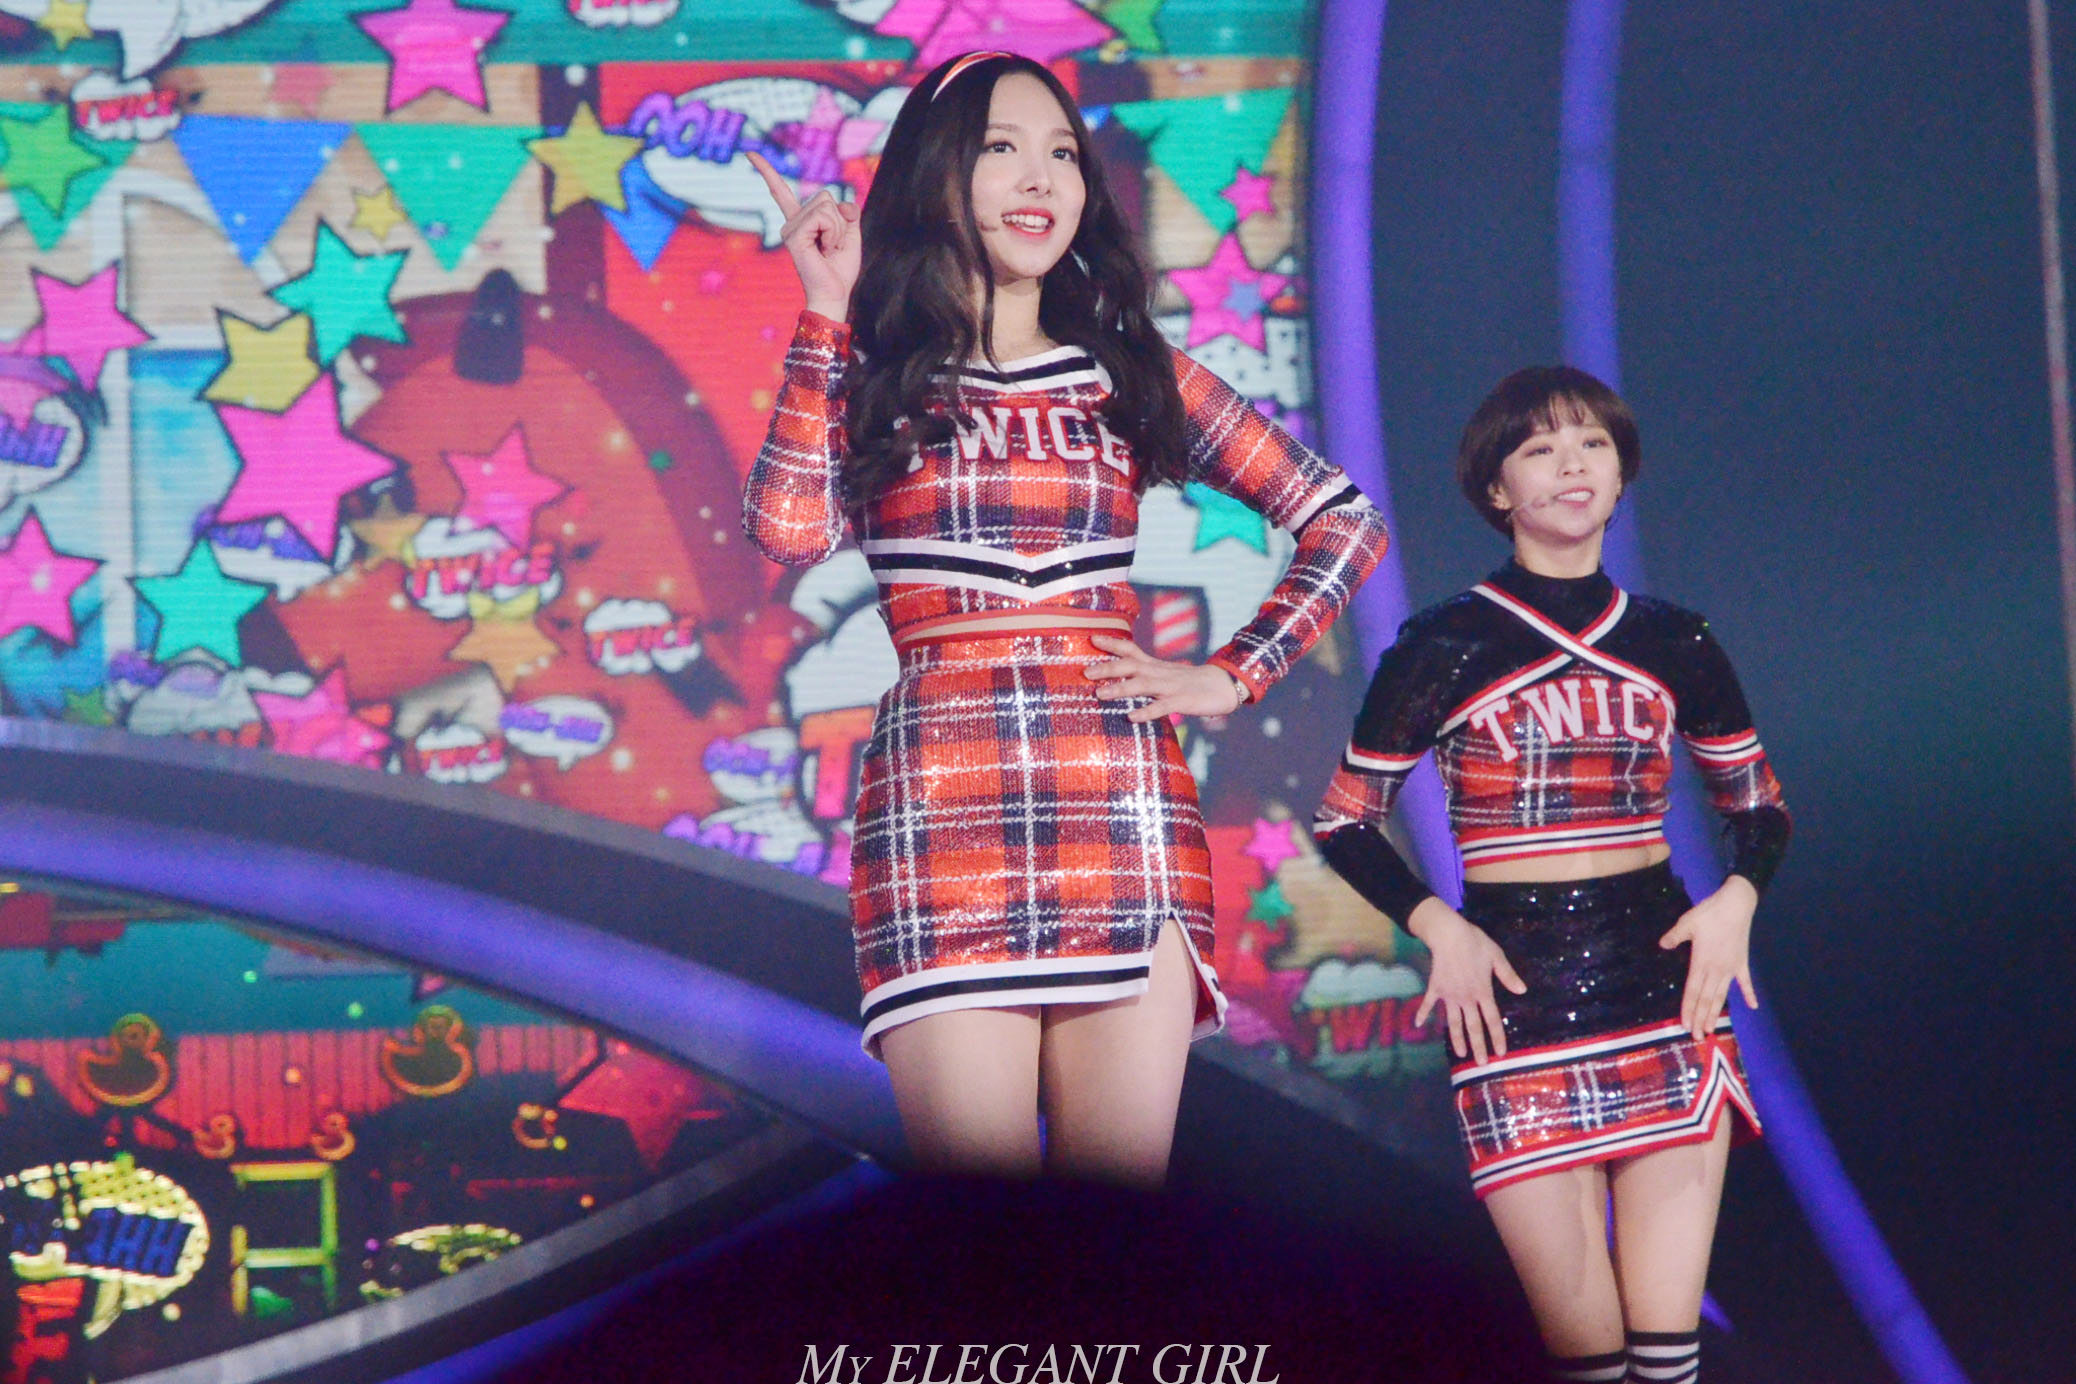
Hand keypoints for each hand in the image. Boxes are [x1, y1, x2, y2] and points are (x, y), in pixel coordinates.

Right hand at [747, 150, 860, 320]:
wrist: (834, 292)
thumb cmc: (840, 268)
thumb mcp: (851, 234)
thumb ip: (848, 213)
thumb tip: (842, 204)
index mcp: (800, 222)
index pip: (781, 193)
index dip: (767, 171)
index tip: (749, 153)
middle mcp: (791, 223)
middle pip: (825, 196)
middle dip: (839, 219)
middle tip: (832, 245)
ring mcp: (789, 229)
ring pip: (826, 206)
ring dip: (837, 228)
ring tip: (829, 248)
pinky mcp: (793, 236)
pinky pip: (822, 217)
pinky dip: (832, 232)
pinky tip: (825, 249)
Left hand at [1083, 634, 1244, 721]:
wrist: (1224, 684)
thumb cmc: (1192, 682)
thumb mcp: (1167, 674)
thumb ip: (1146, 675)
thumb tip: (1123, 678)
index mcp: (1155, 666)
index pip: (1130, 649)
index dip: (1112, 643)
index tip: (1092, 638)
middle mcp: (1159, 673)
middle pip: (1130, 666)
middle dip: (1107, 667)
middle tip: (1086, 671)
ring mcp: (1170, 687)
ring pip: (1142, 685)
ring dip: (1120, 688)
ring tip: (1100, 694)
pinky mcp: (1182, 701)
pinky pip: (1162, 707)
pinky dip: (1146, 711)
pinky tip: (1132, 717)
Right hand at [1406, 897, 1526, 1064]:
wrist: (1448, 934)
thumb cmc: (1474, 942)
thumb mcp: (1496, 956)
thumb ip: (1508, 975)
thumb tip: (1522, 991)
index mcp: (1483, 991)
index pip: (1492, 1020)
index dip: (1497, 1037)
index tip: (1500, 1053)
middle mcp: (1466, 998)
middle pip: (1473, 1027)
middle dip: (1478, 1047)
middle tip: (1481, 1064)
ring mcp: (1449, 995)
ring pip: (1453, 1022)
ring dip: (1457, 1039)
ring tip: (1461, 1055)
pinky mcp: (1436, 988)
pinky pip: (1428, 1004)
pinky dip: (1423, 1014)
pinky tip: (1419, 1025)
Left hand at [1659, 874, 1758, 1039]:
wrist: (1737, 904)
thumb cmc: (1710, 913)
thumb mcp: (1686, 922)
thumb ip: (1674, 936)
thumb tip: (1662, 945)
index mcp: (1701, 962)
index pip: (1692, 992)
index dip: (1688, 1010)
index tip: (1686, 1025)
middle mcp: (1716, 970)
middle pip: (1706, 999)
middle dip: (1701, 1019)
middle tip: (1698, 1037)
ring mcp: (1731, 968)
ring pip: (1722, 996)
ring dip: (1716, 1013)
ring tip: (1712, 1029)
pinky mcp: (1742, 962)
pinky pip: (1745, 982)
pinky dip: (1749, 994)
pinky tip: (1753, 1007)